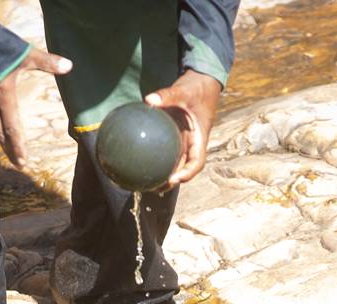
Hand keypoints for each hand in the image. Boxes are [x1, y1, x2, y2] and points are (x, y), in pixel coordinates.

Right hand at [0, 47, 71, 169]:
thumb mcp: (24, 54)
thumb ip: (46, 62)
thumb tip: (69, 66)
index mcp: (4, 98)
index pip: (12, 129)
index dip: (17, 147)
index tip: (23, 162)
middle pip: (1, 132)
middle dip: (9, 149)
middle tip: (18, 164)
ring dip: (1, 138)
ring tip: (7, 148)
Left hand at [145, 70, 222, 188]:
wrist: (200, 83)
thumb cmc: (195, 89)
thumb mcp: (184, 90)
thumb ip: (168, 95)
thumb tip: (148, 100)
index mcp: (199, 138)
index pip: (196, 162)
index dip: (187, 173)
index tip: (174, 179)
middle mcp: (191, 144)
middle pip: (183, 169)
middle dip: (170, 182)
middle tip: (154, 188)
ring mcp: (182, 142)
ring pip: (173, 164)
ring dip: (161, 176)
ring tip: (144, 184)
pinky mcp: (173, 137)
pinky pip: (164, 151)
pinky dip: (153, 159)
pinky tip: (136, 162)